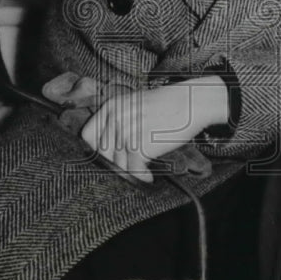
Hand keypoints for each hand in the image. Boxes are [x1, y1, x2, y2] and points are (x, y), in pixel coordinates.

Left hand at [80, 77, 227, 182]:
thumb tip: (107, 148)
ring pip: (118, 163)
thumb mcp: (136, 105)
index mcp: (111, 107)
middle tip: (130, 168)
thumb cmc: (168, 106)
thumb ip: (119, 121)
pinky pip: (133, 169)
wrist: (192, 102)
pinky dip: (142, 176)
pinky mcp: (139, 145)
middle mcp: (115, 118)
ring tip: (143, 171)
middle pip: (102, 153)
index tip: (109, 157)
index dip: (96, 149)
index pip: (88, 135)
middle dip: (116, 163)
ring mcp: (125, 132)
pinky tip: (149, 177)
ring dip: (131, 171)